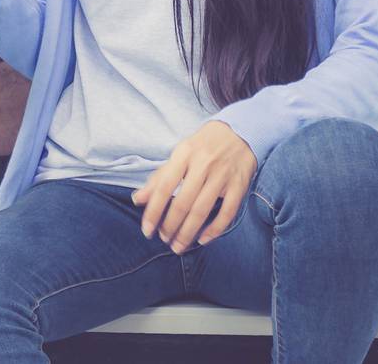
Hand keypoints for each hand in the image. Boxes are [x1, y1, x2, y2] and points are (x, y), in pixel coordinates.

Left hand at [131, 120, 256, 252]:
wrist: (239, 132)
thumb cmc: (202, 146)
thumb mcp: (178, 154)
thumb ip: (159, 178)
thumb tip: (138, 199)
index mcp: (183, 154)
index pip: (164, 187)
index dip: (153, 211)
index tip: (146, 230)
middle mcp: (202, 165)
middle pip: (183, 202)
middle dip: (170, 226)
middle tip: (163, 240)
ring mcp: (222, 176)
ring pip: (202, 210)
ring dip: (188, 232)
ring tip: (178, 246)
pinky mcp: (239, 186)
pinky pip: (227, 213)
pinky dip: (214, 230)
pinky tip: (202, 240)